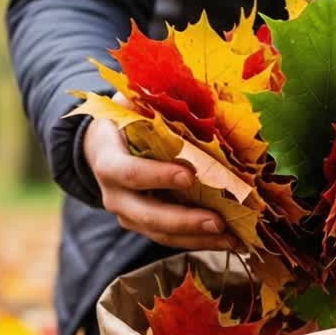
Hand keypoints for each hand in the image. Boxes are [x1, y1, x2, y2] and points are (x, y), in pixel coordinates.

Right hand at [82, 95, 232, 249]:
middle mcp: (114, 194)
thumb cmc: (126, 118)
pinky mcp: (145, 226)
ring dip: (198, 238)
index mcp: (108, 159)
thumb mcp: (134, 104)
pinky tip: (228, 240)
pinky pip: (171, 239)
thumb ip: (158, 101)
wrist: (103, 146)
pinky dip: (200, 241)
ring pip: (161, 234)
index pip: (128, 172)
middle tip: (218, 221)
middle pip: (146, 215)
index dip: (157, 176)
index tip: (189, 176)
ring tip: (232, 239)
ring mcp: (128, 214)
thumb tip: (204, 93)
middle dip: (183, 221)